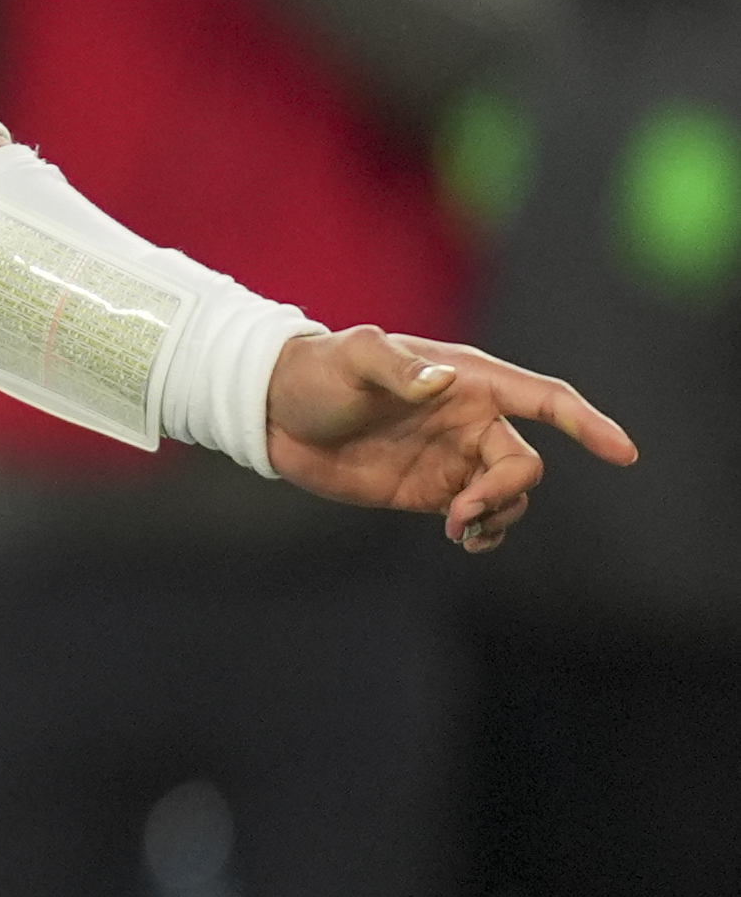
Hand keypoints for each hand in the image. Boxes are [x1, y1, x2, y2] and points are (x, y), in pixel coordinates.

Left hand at [265, 327, 637, 549]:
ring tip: (456, 528)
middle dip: (506, 490)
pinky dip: (484, 532)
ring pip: (509, 493)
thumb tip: (439, 384)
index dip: (586, 424)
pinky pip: (478, 515)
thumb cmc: (316, 371)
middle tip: (460, 512)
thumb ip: (395, 367)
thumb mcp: (353, 356)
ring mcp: (452, 457)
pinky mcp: (429, 490)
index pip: (544, 399)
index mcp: (466, 381)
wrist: (273, 410)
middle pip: (525, 462)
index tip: (623, 453)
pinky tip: (464, 539)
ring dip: (496, 516)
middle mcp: (470, 419)